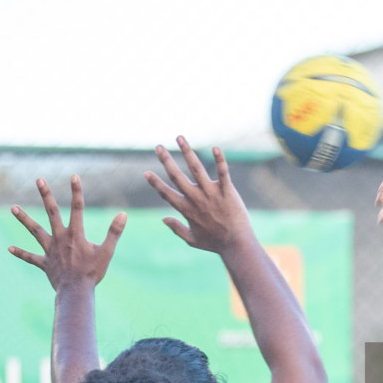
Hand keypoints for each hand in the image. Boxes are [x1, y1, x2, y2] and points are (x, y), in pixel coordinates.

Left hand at [9, 176, 125, 290]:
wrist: (76, 292)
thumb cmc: (92, 273)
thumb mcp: (107, 252)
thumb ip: (114, 232)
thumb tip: (123, 214)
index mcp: (75, 234)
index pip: (77, 208)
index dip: (76, 191)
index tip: (74, 176)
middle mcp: (60, 238)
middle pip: (51, 212)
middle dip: (46, 195)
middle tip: (39, 180)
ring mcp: (50, 250)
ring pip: (35, 231)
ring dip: (24, 219)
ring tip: (13, 208)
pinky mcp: (45, 263)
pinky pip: (31, 257)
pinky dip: (21, 253)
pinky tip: (10, 248)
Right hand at [146, 137, 251, 252]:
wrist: (237, 245)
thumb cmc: (215, 243)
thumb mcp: (192, 240)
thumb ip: (177, 228)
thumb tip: (163, 218)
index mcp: (187, 210)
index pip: (167, 193)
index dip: (155, 183)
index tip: (146, 173)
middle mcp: (196, 199)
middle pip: (177, 176)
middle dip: (166, 160)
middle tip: (158, 147)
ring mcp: (212, 194)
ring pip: (196, 168)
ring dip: (187, 151)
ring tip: (179, 137)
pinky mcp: (227, 191)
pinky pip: (223, 172)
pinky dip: (219, 159)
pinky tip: (215, 147)